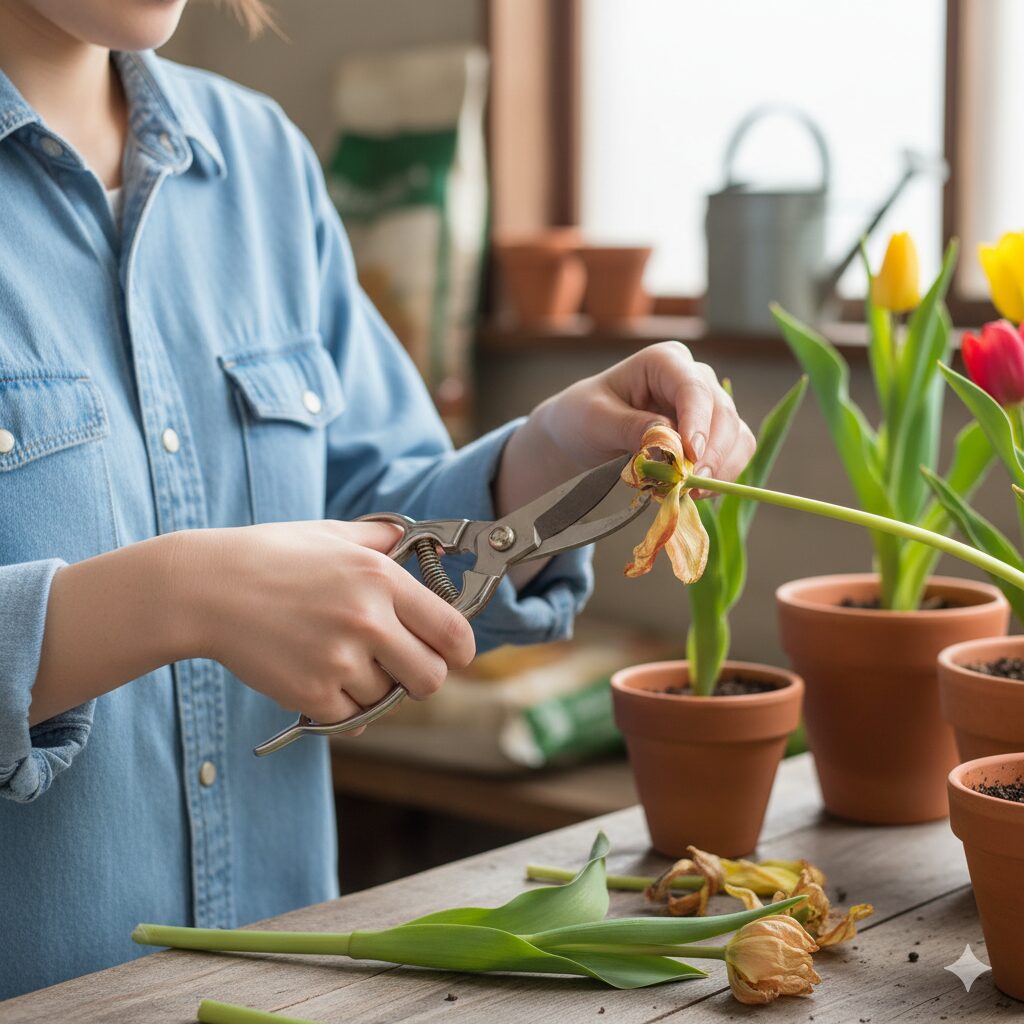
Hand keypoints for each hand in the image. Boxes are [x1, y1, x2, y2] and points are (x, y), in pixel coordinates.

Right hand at [181, 521, 475, 726]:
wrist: (207, 589)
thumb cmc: (271, 556)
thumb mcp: (333, 533)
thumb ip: (383, 539)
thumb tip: (421, 541)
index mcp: (381, 578)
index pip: (451, 630)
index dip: (460, 650)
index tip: (454, 655)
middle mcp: (368, 620)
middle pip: (431, 678)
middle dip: (421, 678)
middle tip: (400, 668)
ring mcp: (339, 659)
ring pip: (386, 699)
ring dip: (370, 688)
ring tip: (336, 658)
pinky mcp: (311, 692)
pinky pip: (349, 718)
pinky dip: (340, 706)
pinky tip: (317, 677)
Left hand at [496, 342, 755, 520]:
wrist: (584, 436)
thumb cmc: (584, 417)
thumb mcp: (594, 420)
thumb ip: (628, 427)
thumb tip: (666, 440)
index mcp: (664, 362)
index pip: (692, 387)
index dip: (697, 420)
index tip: (692, 453)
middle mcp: (694, 378)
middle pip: (722, 412)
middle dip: (712, 451)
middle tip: (691, 483)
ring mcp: (708, 407)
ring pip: (736, 435)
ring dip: (721, 467)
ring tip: (691, 491)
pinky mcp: (714, 436)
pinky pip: (735, 454)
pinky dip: (722, 475)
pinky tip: (696, 491)